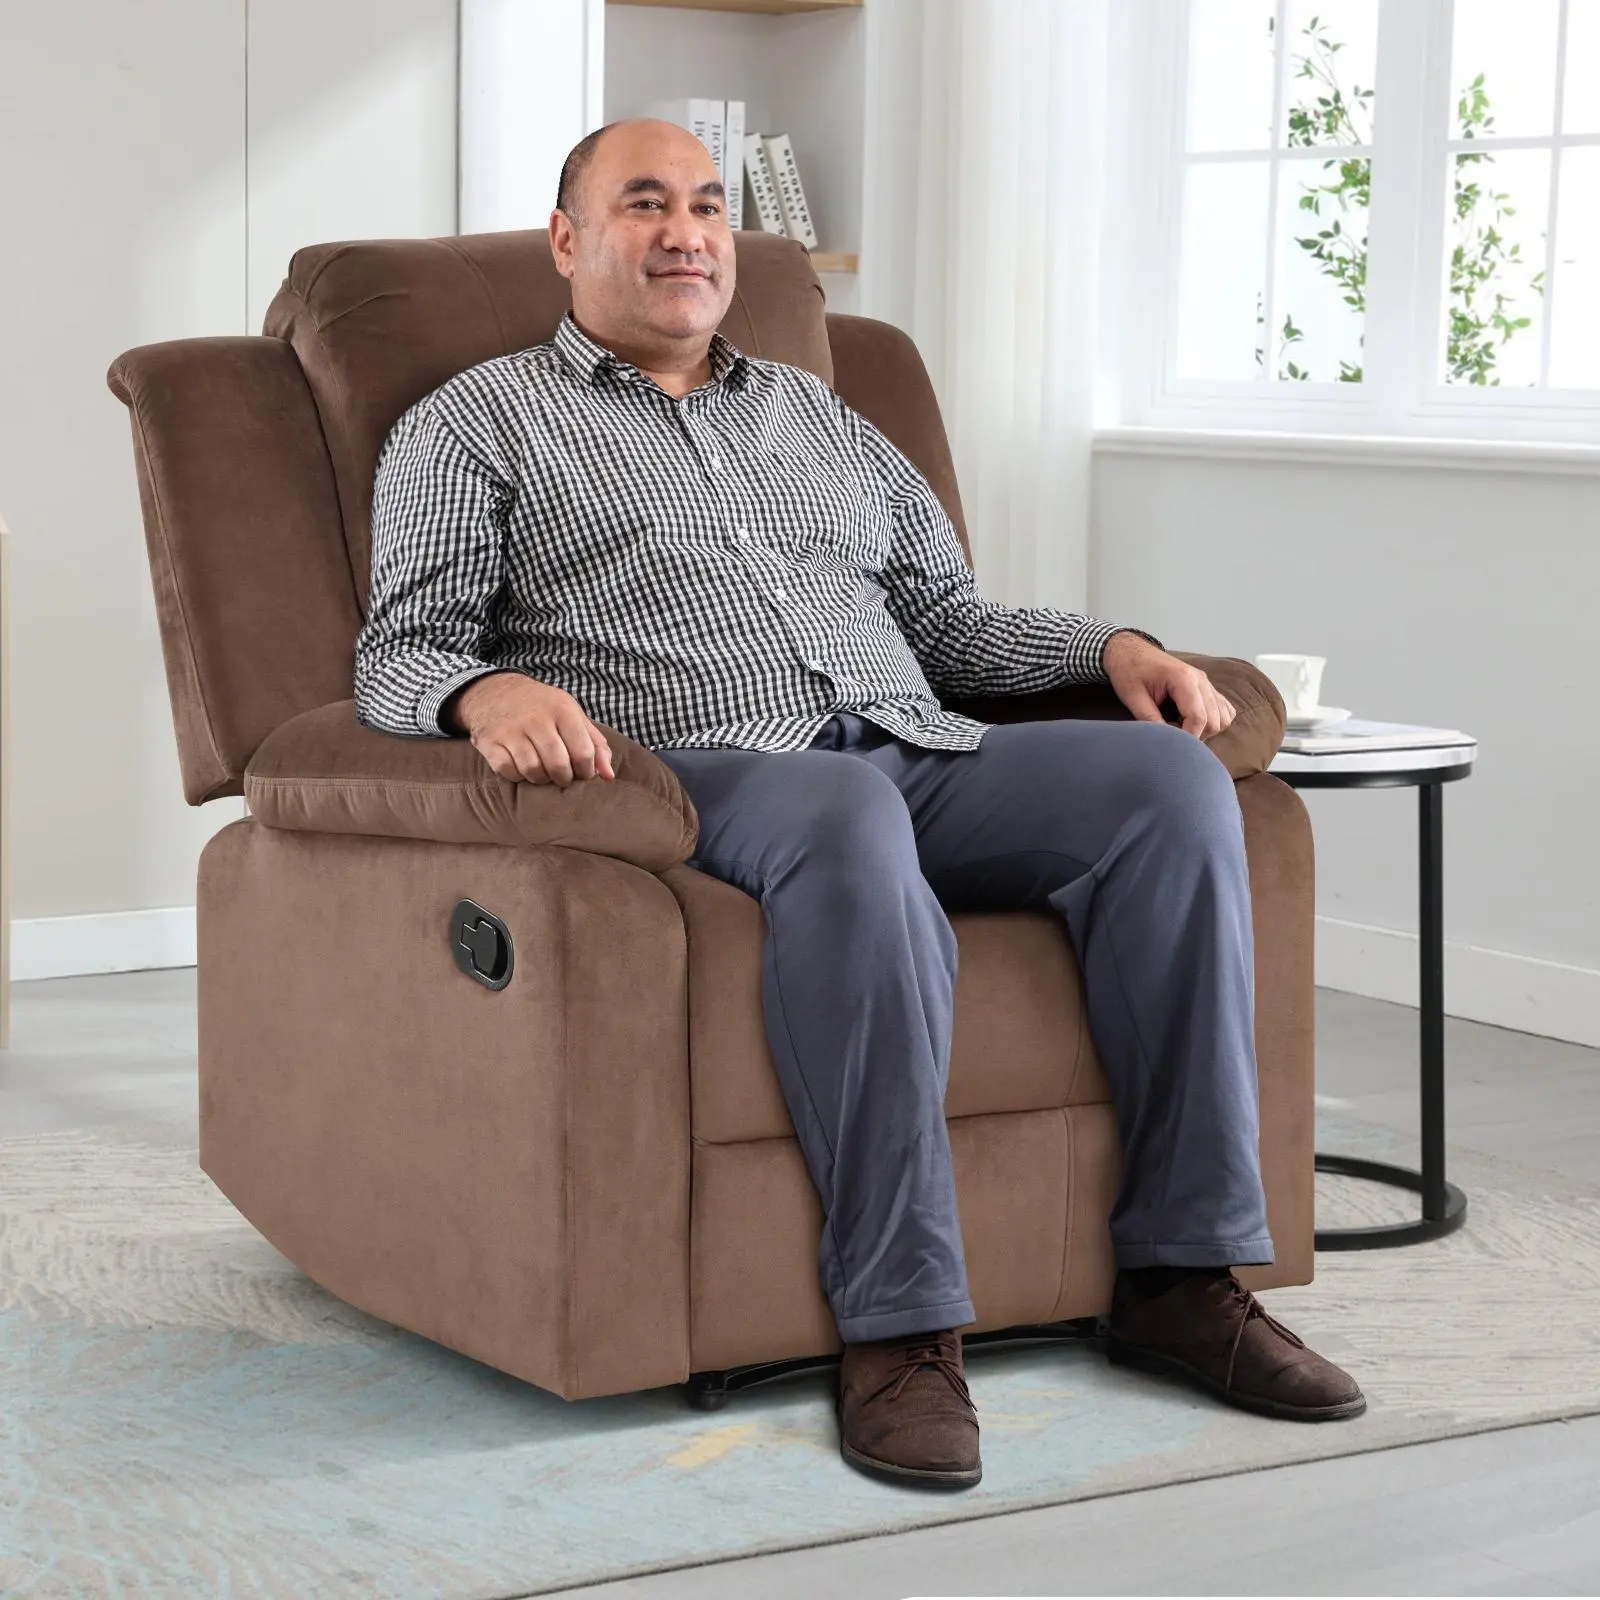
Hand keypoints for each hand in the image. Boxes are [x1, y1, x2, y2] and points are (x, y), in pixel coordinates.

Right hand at [446, 673, 615, 787]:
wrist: (495, 691)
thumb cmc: (542, 708)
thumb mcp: (573, 716)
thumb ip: (595, 744)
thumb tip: (609, 776)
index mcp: (562, 710)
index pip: (583, 753)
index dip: (586, 771)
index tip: (582, 773)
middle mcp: (537, 719)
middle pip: (558, 766)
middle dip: (564, 779)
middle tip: (562, 776)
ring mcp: (511, 730)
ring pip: (533, 771)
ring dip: (541, 779)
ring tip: (543, 771)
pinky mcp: (491, 742)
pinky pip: (509, 771)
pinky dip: (517, 776)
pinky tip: (522, 767)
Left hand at [1102, 633, 1235, 739]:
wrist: (1130, 651)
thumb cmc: (1129, 671)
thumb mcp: (1132, 697)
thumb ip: (1149, 720)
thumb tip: (1164, 743)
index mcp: (1183, 679)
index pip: (1199, 718)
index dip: (1188, 738)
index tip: (1172, 746)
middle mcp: (1200, 679)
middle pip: (1214, 721)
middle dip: (1195, 736)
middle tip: (1171, 736)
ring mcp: (1206, 682)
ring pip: (1223, 717)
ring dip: (1205, 729)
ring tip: (1180, 727)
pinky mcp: (1206, 686)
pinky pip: (1223, 709)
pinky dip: (1213, 720)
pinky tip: (1190, 721)